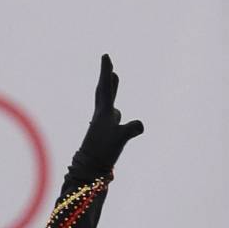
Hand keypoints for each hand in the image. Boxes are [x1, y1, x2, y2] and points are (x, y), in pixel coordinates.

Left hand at [78, 54, 143, 172]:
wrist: (88, 171)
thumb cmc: (102, 152)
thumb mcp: (120, 138)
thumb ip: (132, 129)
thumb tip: (140, 126)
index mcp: (103, 113)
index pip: (106, 88)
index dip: (105, 72)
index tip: (105, 56)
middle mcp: (101, 117)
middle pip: (105, 92)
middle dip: (107, 77)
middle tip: (108, 63)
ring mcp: (101, 126)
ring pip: (108, 103)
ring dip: (110, 90)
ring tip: (113, 79)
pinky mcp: (102, 136)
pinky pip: (111, 119)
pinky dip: (114, 113)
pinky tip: (115, 116)